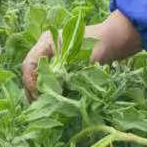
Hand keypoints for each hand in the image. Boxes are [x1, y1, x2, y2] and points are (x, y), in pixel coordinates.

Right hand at [22, 11, 144, 95]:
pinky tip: (52, 101)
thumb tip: (54, 96)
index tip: (39, 97)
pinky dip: (49, 89)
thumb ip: (68, 76)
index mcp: (47, 41)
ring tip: (44, 107)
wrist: (117, 39)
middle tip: (39, 106)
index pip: (29, 63)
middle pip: (31, 71)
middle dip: (33, 89)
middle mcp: (46, 48)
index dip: (31, 82)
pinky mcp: (60, 64)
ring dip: (40, 91)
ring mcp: (52, 55)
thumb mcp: (84, 61)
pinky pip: (48, 78)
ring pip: (38, 76)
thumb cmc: (101, 45)